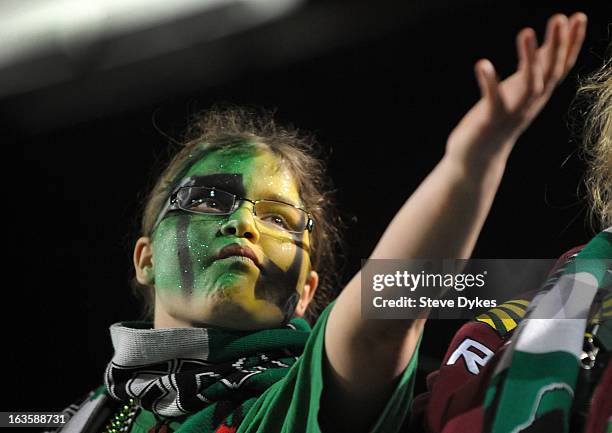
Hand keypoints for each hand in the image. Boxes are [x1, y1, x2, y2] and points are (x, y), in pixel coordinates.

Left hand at [446, 13, 586, 171]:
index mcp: (537, 95)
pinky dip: (489, 81)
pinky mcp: (491, 121)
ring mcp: (512, 113)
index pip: (560, 66)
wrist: (477, 159)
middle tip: (561, 17)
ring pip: (530, 84)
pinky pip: (493, 100)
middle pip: (550, 72)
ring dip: (530, 58)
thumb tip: (546, 45)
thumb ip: (531, 72)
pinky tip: (483, 64)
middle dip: (558, 45)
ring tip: (526, 31)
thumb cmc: (496, 121)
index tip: (578, 16)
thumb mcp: (518, 93)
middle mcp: (530, 103)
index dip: (571, 43)